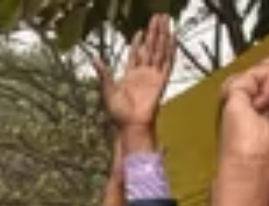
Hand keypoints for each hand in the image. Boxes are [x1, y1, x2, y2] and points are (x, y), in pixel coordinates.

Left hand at [91, 14, 175, 144]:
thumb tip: (94, 58)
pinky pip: (168, 62)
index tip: (140, 31)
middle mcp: (143, 73)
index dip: (138, 42)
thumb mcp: (107, 90)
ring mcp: (153, 76)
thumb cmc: (118, 113)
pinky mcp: (161, 81)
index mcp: (130, 75)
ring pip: (159, 51)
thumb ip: (104, 73)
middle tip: (157, 17)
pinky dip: (171, 50)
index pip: (135, 54)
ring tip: (165, 20)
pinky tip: (173, 38)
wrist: (131, 125)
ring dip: (163, 35)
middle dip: (154, 32)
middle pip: (150, 48)